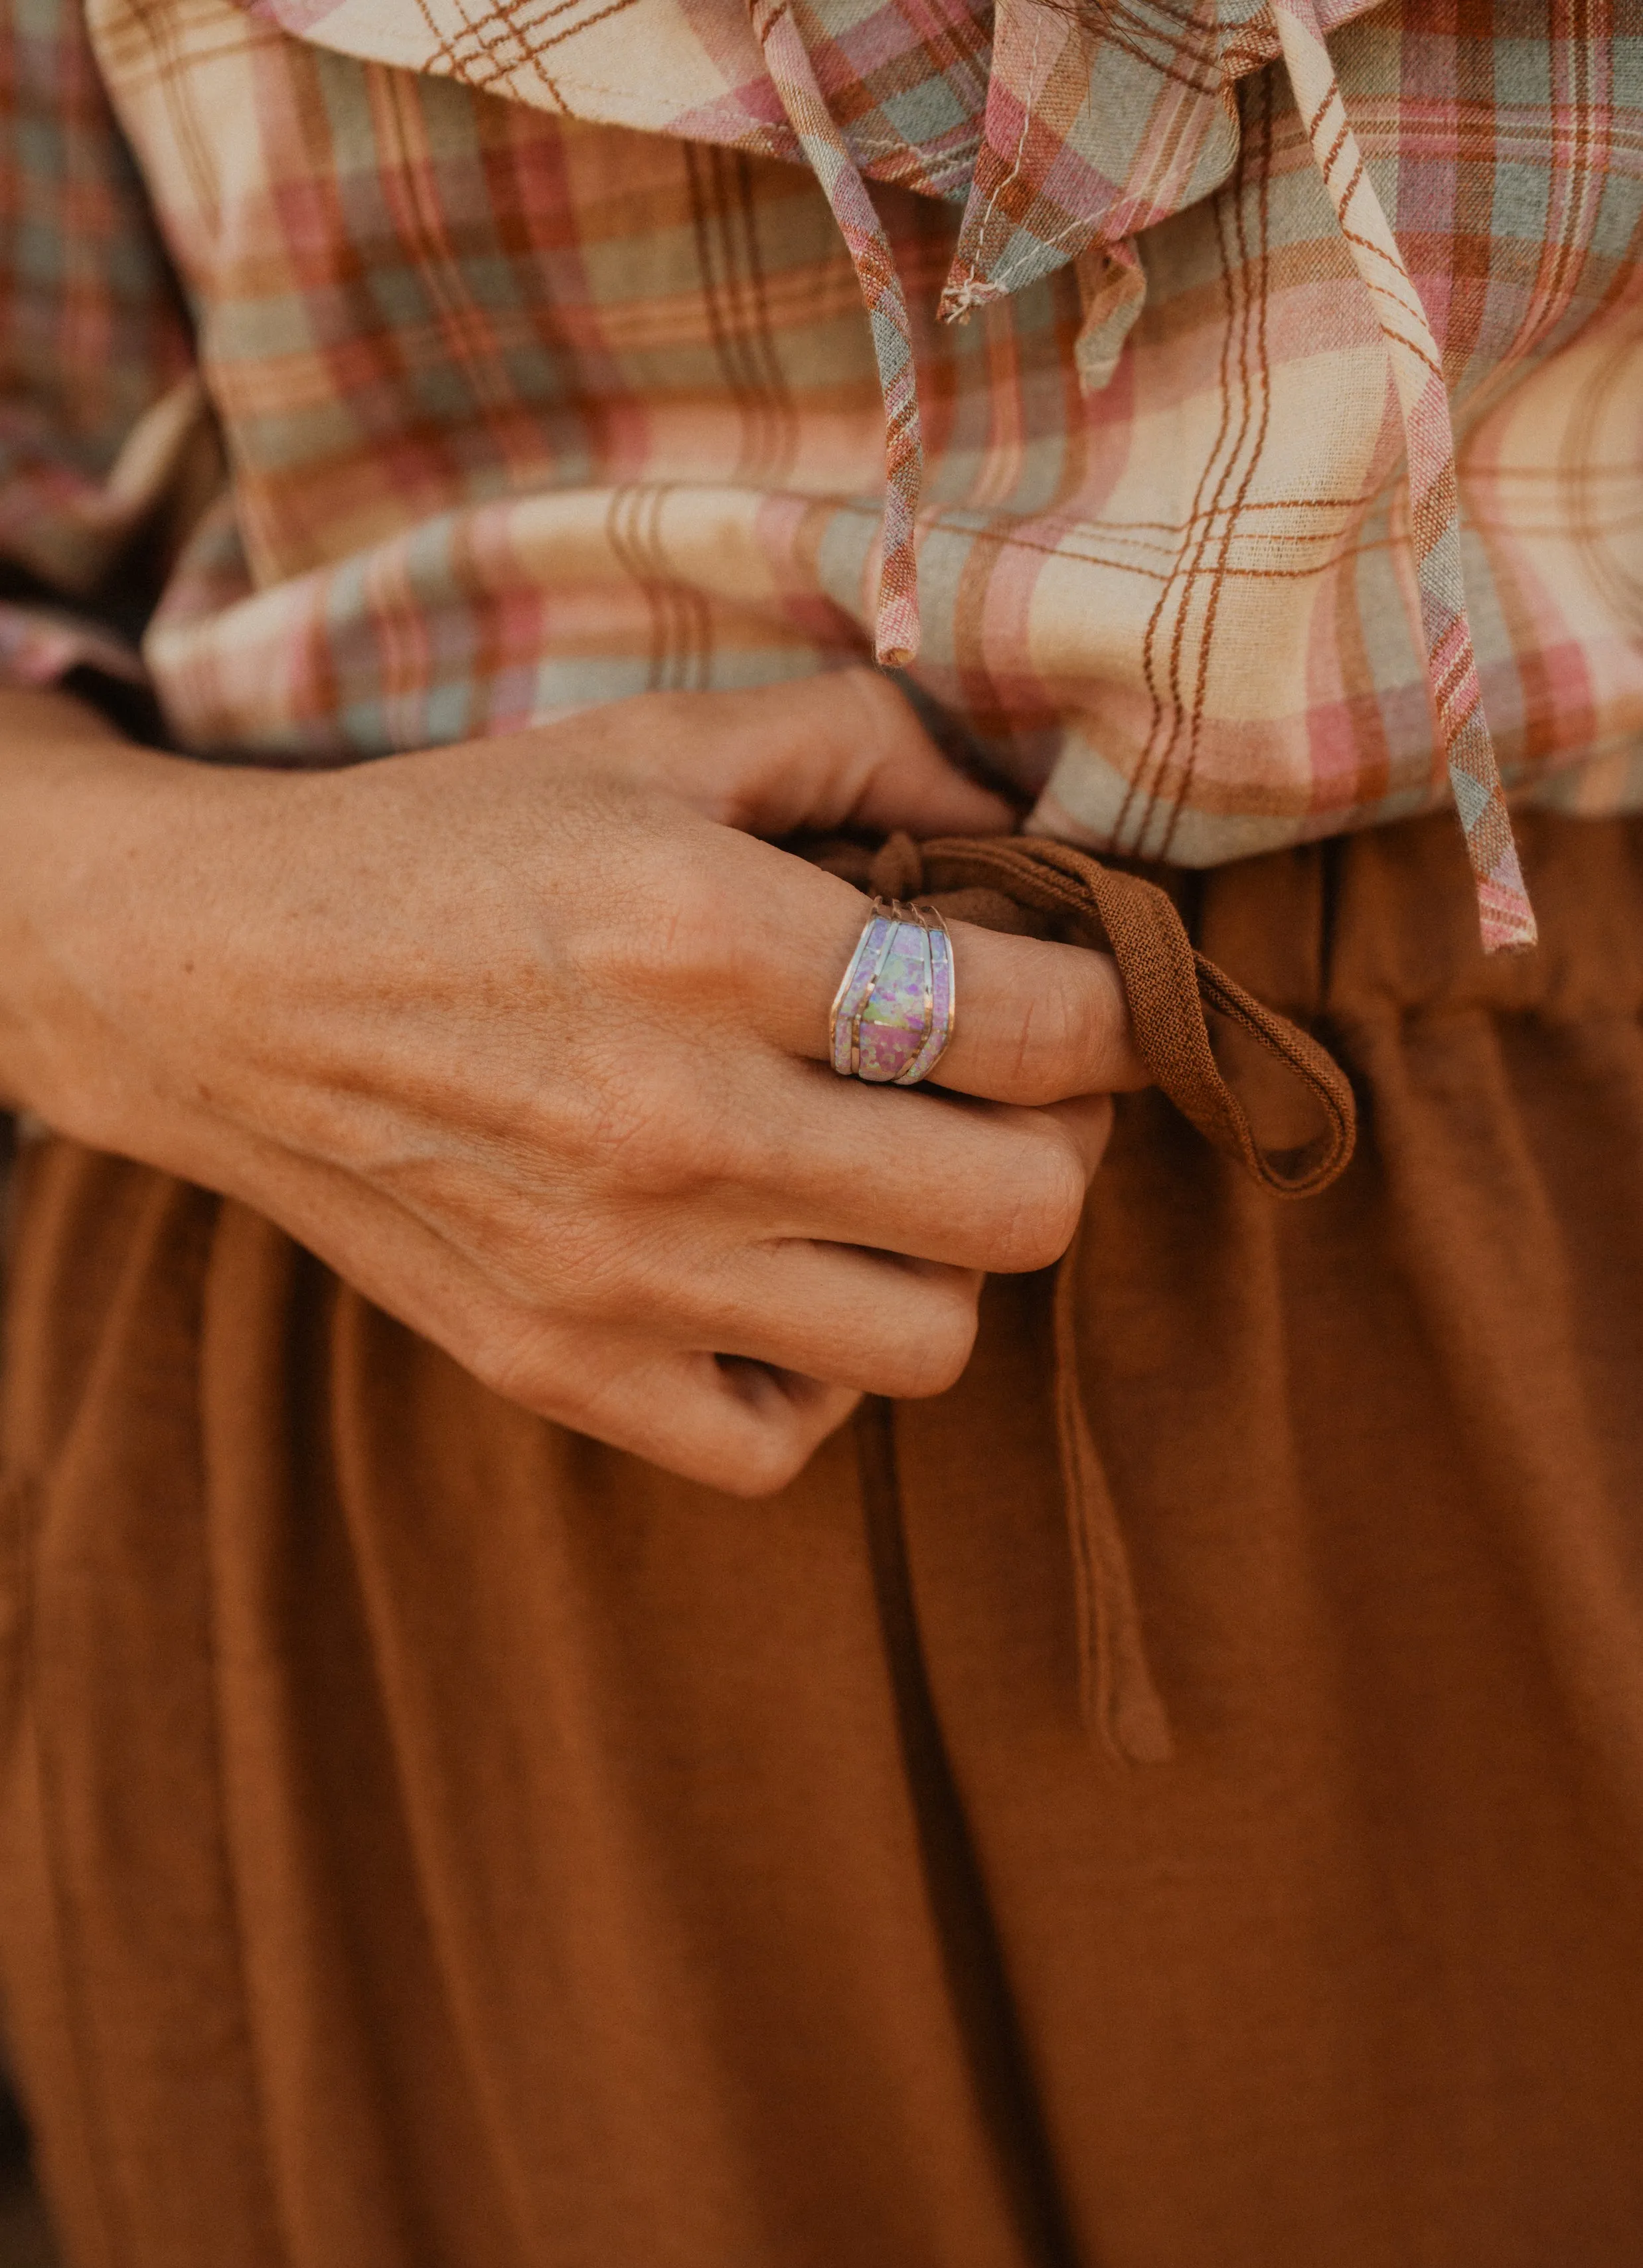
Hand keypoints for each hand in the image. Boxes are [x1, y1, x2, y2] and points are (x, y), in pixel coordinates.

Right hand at [0, 673, 1143, 1492]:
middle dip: (1053, 1140)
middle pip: (1024, 1208)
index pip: (1046, 1023)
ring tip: (883, 1185)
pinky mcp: (562, 1373)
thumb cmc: (456, 852)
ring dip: (940, 1260)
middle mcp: (681, 1124)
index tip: (1080, 998)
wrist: (227, 990)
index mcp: (716, 939)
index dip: (1111, 1008)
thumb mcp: (653, 743)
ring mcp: (620, 1276)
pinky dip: (812, 1375)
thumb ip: (865, 741)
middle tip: (1001, 1094)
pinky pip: (787, 1441)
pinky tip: (776, 1282)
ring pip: (931, 1342)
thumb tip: (1032, 822)